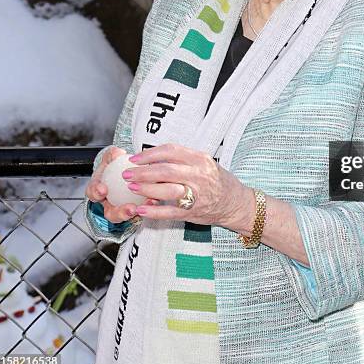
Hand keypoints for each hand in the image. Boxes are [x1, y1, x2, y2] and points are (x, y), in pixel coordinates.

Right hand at [85, 145, 158, 222]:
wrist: (124, 170)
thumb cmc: (114, 166)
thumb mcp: (111, 158)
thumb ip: (112, 155)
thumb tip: (117, 153)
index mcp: (98, 190)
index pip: (93, 193)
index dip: (96, 192)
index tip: (103, 189)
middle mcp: (109, 202)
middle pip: (110, 213)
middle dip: (119, 213)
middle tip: (129, 208)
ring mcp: (121, 208)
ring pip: (125, 216)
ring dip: (134, 213)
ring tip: (142, 208)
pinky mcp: (135, 209)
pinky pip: (140, 211)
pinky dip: (147, 207)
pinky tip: (153, 200)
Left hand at [121, 143, 255, 231]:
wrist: (236, 203)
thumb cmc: (218, 181)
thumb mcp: (205, 163)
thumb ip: (183, 160)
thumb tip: (153, 157)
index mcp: (200, 159)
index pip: (171, 151)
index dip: (150, 154)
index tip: (135, 158)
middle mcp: (199, 175)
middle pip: (166, 170)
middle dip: (143, 171)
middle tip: (127, 173)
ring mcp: (197, 194)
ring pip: (167, 189)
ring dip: (146, 188)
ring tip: (131, 187)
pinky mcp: (193, 212)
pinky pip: (170, 212)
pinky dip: (154, 211)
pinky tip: (141, 209)